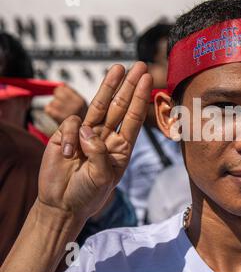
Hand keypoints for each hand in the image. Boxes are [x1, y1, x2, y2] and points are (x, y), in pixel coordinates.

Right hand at [38, 62, 151, 221]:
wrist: (61, 205)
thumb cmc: (87, 195)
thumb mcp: (102, 178)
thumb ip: (100, 153)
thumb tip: (89, 130)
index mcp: (122, 148)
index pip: (133, 118)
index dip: (140, 98)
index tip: (148, 80)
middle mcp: (107, 137)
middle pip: (120, 106)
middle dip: (130, 86)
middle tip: (140, 66)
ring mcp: (87, 134)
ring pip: (99, 105)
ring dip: (109, 86)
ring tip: (119, 68)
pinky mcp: (66, 135)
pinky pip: (72, 124)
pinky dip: (72, 136)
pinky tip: (69, 154)